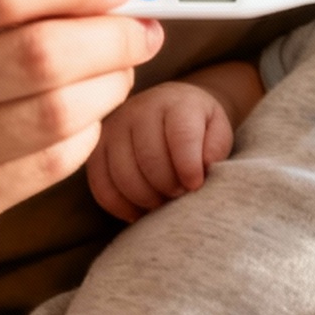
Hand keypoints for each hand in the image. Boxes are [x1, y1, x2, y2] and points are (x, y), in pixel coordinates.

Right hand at [88, 82, 233, 222]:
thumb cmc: (198, 127)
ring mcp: (113, 129)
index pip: (181, 137)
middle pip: (149, 159)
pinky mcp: (96, 149)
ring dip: (146, 199)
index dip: (189, 168)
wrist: (169, 109)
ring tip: (162, 202)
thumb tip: (204, 166)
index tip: (196, 185)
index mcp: (176, 103)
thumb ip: (216, 147)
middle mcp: (140, 110)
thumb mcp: (218, 129)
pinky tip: (139, 211)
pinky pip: (101, 186)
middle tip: (179, 194)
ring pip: (123, 176)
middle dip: (168, 186)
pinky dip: (120, 206)